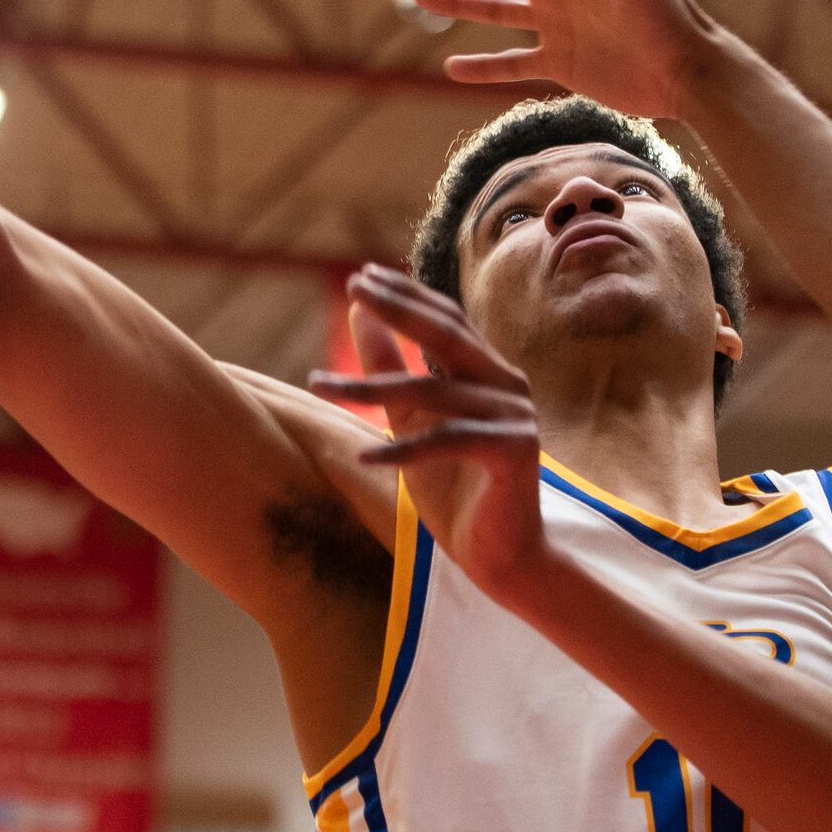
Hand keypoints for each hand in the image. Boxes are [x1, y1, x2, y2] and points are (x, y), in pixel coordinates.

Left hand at [308, 265, 553, 605]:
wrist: (504, 555)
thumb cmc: (456, 488)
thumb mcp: (410, 420)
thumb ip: (388, 366)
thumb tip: (359, 311)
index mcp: (489, 372)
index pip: (446, 320)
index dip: (405, 296)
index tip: (361, 275)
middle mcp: (507, 384)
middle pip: (447, 334)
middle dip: (397, 308)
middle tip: (354, 284)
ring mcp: (515, 415)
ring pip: (433, 391)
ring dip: (368, 387)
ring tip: (317, 384)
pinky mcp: (514, 451)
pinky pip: (448, 441)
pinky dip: (402, 450)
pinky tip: (362, 456)